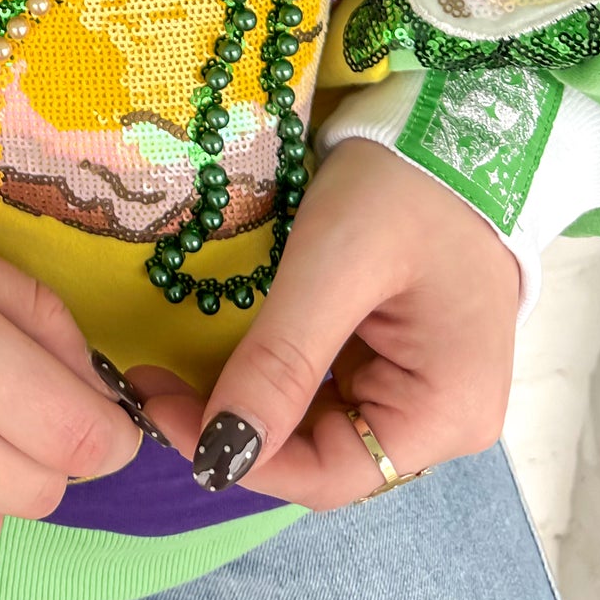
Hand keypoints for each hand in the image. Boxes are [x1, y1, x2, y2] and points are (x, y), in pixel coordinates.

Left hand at [135, 140, 520, 506]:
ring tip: (168, 372)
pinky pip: (322, 384)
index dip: (240, 458)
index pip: (328, 475)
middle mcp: (438, 417)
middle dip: (232, 428)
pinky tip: (215, 352)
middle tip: (150, 385)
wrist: (449, 124)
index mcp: (445, 413)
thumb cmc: (405, 186)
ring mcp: (415, 385)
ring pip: (313, 422)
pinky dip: (267, 372)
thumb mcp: (335, 263)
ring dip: (243, 402)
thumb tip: (220, 456)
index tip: (159, 411)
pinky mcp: (391, 353)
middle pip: (319, 454)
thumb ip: (282, 360)